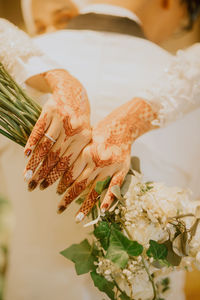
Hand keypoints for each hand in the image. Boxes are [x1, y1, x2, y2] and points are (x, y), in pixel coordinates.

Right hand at [24, 69, 91, 189]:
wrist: (72, 90)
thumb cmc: (79, 118)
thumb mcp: (84, 134)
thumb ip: (77, 152)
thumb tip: (67, 179)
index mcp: (85, 137)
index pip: (70, 162)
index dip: (58, 177)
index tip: (49, 189)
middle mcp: (74, 128)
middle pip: (56, 157)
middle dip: (44, 174)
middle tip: (34, 187)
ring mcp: (61, 119)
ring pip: (46, 146)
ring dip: (35, 163)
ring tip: (27, 176)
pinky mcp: (49, 110)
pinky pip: (38, 130)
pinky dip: (31, 143)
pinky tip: (26, 155)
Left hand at [56, 98, 156, 221]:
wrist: (121, 127)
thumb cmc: (99, 134)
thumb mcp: (84, 141)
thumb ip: (74, 156)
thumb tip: (59, 173)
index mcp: (86, 152)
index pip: (70, 173)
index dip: (61, 184)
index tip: (55, 193)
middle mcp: (97, 161)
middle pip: (79, 184)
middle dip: (68, 197)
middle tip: (59, 209)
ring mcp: (110, 167)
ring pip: (95, 189)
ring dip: (84, 205)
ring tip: (77, 218)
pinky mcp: (122, 170)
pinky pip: (115, 187)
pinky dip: (109, 198)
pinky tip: (102, 210)